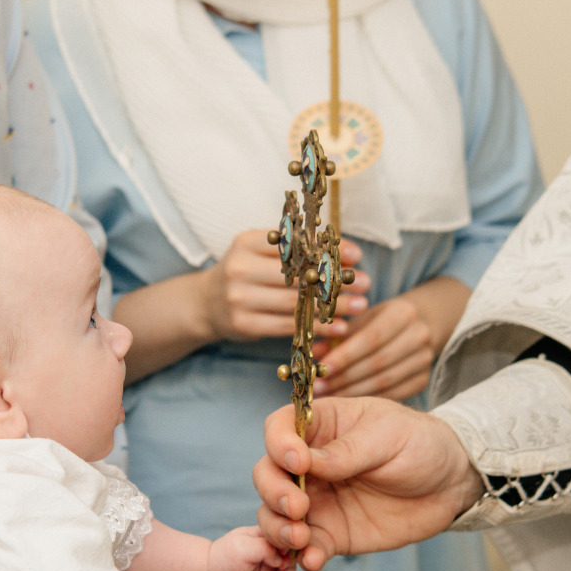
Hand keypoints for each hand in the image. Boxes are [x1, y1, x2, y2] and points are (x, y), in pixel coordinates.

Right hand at [204, 230, 368, 342]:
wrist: (204, 304)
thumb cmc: (244, 273)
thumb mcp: (259, 252)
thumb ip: (294, 249)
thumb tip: (345, 253)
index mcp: (246, 242)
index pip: (294, 244)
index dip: (327, 250)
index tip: (356, 255)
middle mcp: (241, 269)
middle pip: (297, 275)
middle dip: (335, 280)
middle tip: (366, 283)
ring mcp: (240, 298)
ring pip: (295, 303)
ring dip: (332, 306)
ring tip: (360, 306)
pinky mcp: (244, 324)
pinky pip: (288, 326)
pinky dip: (317, 328)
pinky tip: (340, 327)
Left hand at [205, 526, 295, 570]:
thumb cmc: (224, 558)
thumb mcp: (245, 548)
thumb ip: (266, 548)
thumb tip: (283, 558)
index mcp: (266, 533)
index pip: (289, 536)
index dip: (291, 548)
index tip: (279, 558)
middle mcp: (270, 547)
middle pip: (293, 555)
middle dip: (287, 567)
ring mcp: (269, 563)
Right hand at [252, 397, 483, 570]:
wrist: (451, 485)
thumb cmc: (420, 444)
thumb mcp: (389, 436)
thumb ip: (348, 451)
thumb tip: (307, 463)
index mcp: (321, 426)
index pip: (279, 429)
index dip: (278, 445)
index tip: (298, 462)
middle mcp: (309, 464)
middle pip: (267, 474)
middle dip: (273, 492)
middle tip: (299, 506)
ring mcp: (317, 500)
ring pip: (275, 514)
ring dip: (278, 528)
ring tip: (301, 538)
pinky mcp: (331, 533)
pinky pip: (305, 547)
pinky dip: (301, 557)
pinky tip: (313, 561)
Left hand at [313, 277, 469, 399]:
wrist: (420, 324)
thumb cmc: (381, 320)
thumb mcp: (361, 318)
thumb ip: (339, 335)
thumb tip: (314, 354)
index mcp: (404, 313)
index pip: (371, 338)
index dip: (345, 355)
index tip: (321, 368)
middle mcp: (419, 335)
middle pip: (378, 362)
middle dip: (345, 377)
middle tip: (319, 387)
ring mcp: (425, 359)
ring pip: (385, 382)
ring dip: (353, 391)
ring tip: (328, 395)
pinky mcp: (424, 380)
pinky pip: (394, 394)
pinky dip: (369, 400)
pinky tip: (348, 402)